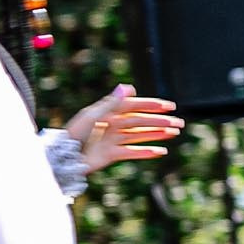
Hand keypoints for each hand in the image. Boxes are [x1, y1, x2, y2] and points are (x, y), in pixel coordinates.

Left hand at [66, 85, 183, 174]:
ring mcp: (113, 139)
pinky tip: (161, 151)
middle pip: (141, 122)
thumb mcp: (93, 115)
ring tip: (174, 133)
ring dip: (157, 134)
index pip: (134, 107)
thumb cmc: (76, 133)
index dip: (151, 105)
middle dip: (160, 122)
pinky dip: (147, 152)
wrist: (64, 156)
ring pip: (140, 135)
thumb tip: (128, 87)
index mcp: (108, 112)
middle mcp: (113, 125)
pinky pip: (133, 152)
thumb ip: (111, 103)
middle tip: (179, 123)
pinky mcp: (113, 154)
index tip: (169, 106)